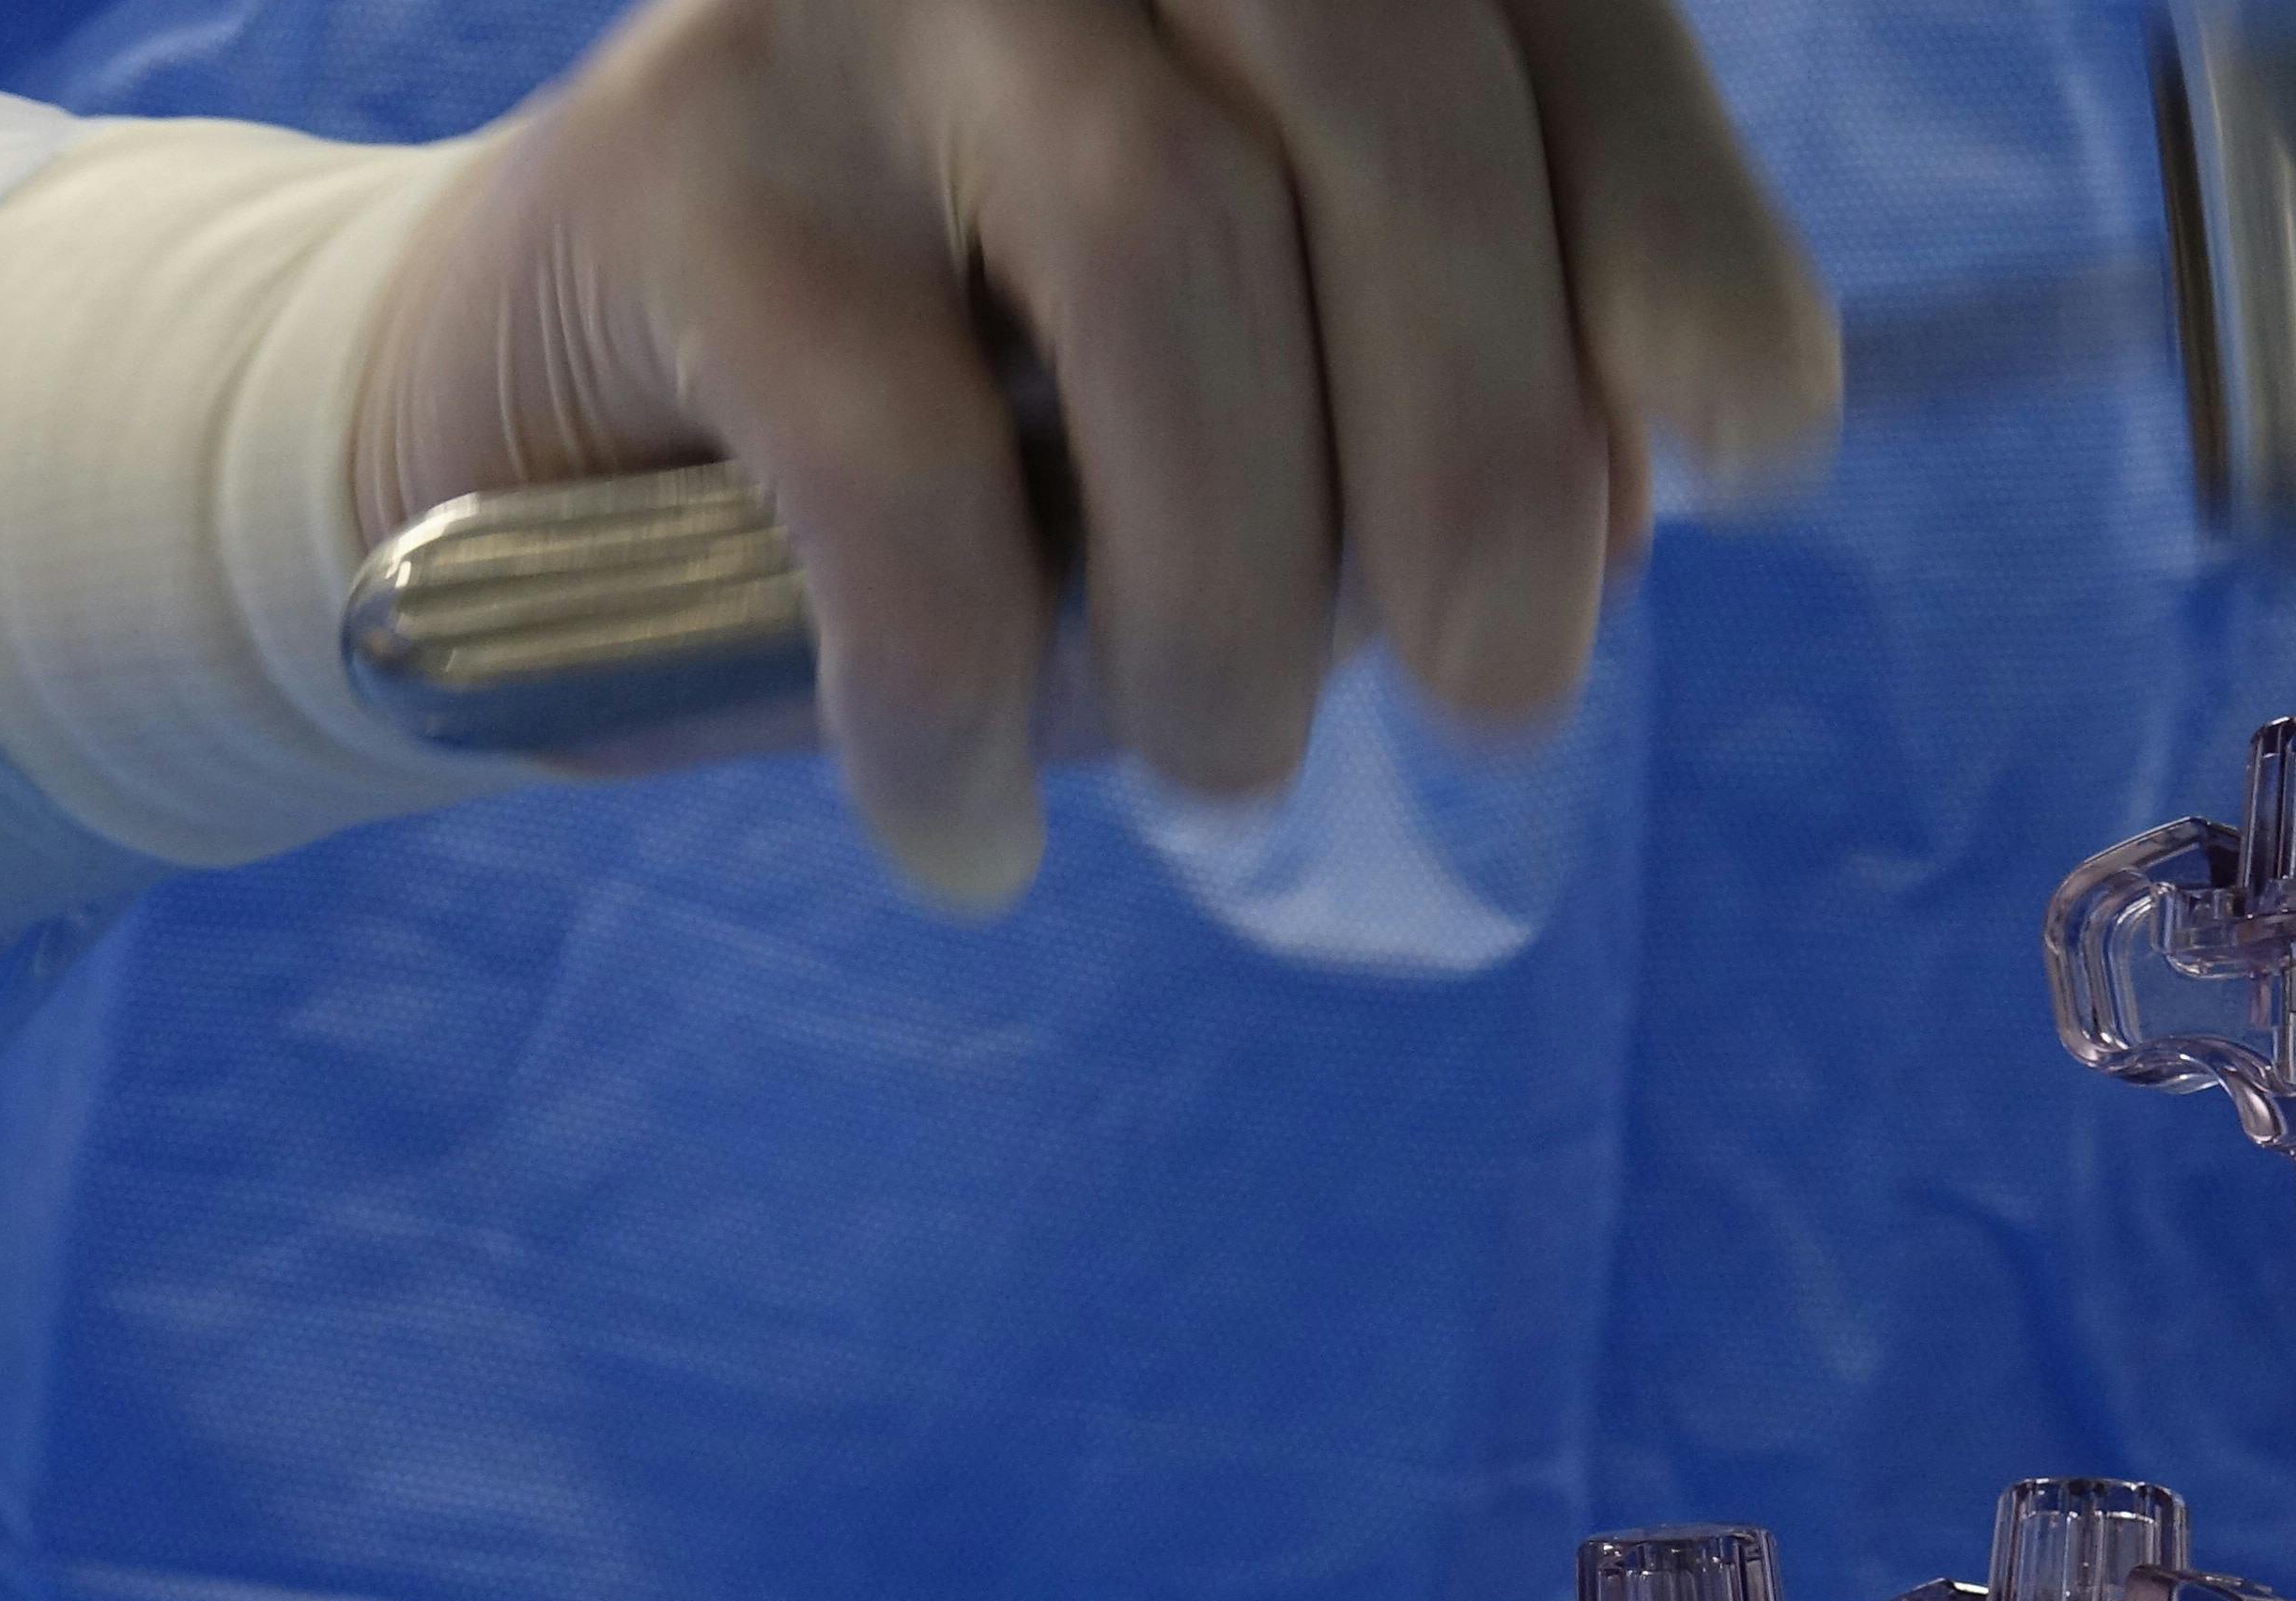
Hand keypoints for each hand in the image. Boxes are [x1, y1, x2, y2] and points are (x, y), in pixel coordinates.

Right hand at [352, 0, 1838, 906]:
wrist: (542, 446)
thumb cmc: (976, 438)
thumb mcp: (1268, 432)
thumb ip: (1457, 418)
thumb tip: (1630, 496)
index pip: (1538, 17)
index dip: (1668, 215)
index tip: (1753, 439)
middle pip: (1378, 92)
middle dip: (1480, 428)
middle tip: (1501, 691)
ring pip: (1161, 239)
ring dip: (1231, 575)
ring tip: (1222, 761)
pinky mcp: (670, 151)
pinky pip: (896, 452)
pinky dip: (967, 692)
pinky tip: (971, 825)